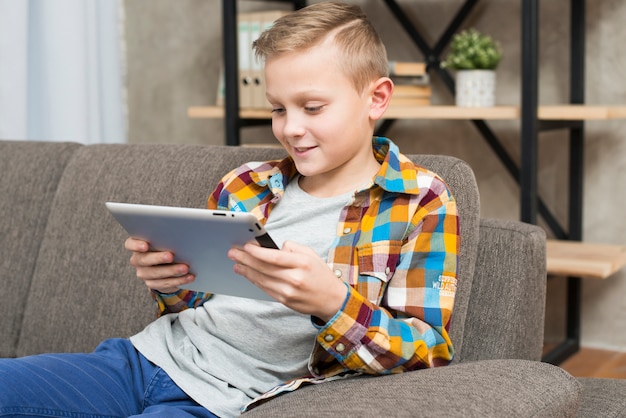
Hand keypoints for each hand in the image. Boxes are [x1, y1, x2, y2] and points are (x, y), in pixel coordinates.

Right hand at [125, 237, 194, 292]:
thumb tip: (181, 234)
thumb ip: (166, 238)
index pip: (130, 244)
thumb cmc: (166, 247)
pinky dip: (178, 280)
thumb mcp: (165, 241)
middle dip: (158, 258)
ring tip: (185, 268)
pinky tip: (189, 277)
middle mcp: (138, 260)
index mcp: (138, 245)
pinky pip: (164, 284)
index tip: (146, 245)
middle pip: (143, 260)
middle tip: (171, 256)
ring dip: (171, 271)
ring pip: (155, 273)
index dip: (136, 245)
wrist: (166, 266)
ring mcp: (143, 273)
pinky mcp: (152, 283)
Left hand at [228, 240, 347, 320]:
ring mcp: (288, 292)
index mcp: (302, 263)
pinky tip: (247, 274)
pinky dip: (254, 280)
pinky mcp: (284, 300)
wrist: (332, 299)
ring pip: (262, 279)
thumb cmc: (320, 274)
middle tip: (233, 253)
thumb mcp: (311, 254)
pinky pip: (265, 289)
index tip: (246, 246)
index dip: (258, 252)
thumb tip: (273, 247)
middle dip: (246, 259)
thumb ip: (292, 248)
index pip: (275, 257)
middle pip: (264, 268)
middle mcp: (295, 278)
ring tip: (236, 263)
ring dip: (246, 271)